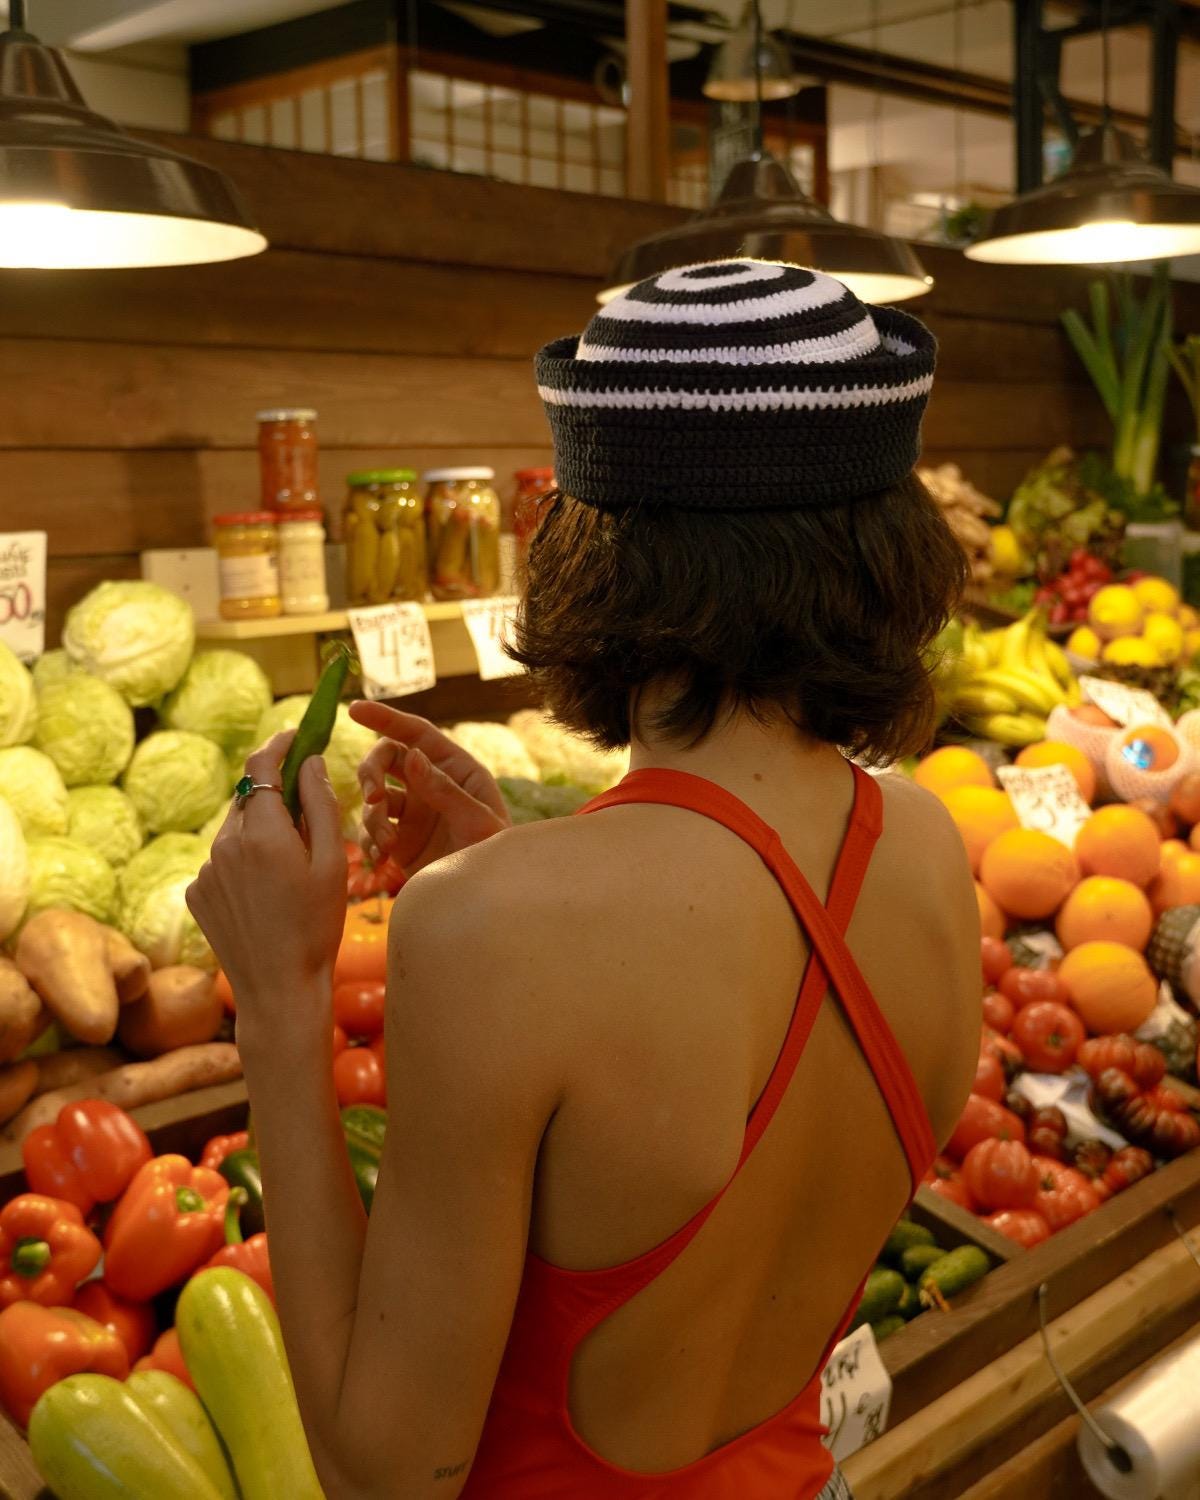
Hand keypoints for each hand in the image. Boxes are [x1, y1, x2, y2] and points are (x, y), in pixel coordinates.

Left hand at [186, 733, 347, 1042]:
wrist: (278, 989)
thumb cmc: (316, 928)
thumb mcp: (333, 864)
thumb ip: (322, 805)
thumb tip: (311, 761)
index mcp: (263, 833)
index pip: (262, 764)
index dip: (280, 743)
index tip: (298, 736)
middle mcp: (225, 845)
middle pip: (251, 797)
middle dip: (278, 796)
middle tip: (309, 817)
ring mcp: (206, 870)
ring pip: (236, 830)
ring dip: (262, 833)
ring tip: (290, 872)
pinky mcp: (196, 893)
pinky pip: (222, 861)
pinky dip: (244, 863)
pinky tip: (266, 895)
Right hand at [348, 702, 509, 875]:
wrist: (487, 898)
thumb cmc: (495, 856)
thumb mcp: (477, 821)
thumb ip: (444, 790)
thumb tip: (413, 757)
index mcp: (455, 769)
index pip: (416, 734)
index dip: (386, 718)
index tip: (355, 710)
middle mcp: (430, 785)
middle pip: (386, 760)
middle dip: (371, 773)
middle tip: (373, 797)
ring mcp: (413, 812)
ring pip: (374, 798)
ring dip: (373, 817)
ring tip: (387, 845)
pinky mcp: (400, 840)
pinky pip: (370, 830)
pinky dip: (368, 841)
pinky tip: (380, 858)